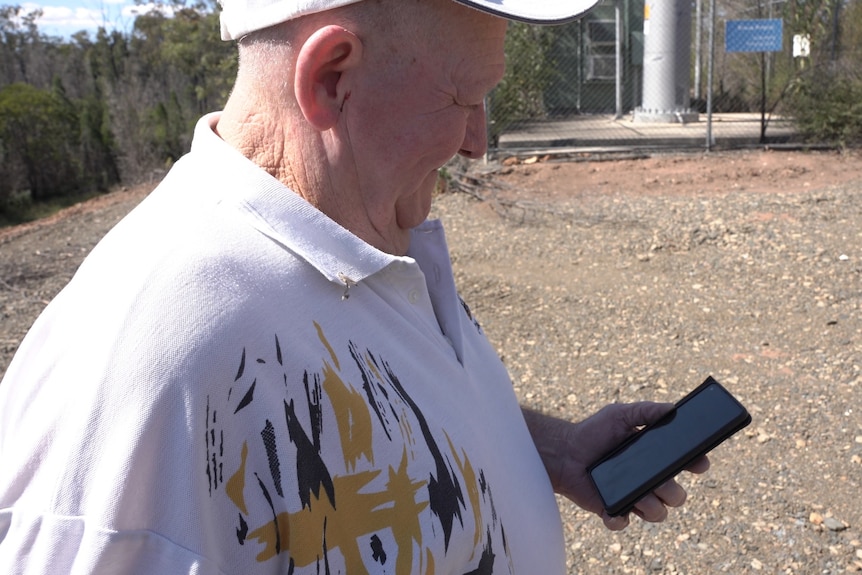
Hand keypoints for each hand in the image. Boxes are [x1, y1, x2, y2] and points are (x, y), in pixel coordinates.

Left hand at [522, 402, 709, 530]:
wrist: (564, 450)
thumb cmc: (593, 432)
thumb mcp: (619, 414)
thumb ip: (645, 410)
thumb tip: (672, 408)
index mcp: (653, 460)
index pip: (684, 466)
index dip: (696, 465)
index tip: (699, 463)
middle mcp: (647, 481)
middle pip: (677, 496)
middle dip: (673, 492)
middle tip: (658, 480)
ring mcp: (631, 497)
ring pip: (658, 513)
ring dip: (651, 506)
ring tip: (637, 494)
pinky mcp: (611, 509)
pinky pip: (621, 522)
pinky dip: (618, 518)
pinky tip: (614, 509)